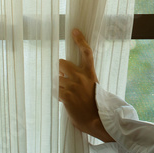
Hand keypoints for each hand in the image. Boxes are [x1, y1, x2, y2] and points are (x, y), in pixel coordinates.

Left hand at [58, 28, 114, 142]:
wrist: (99, 122)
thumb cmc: (97, 108)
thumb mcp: (95, 90)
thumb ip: (84, 82)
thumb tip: (69, 80)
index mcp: (90, 75)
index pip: (86, 53)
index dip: (80, 40)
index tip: (74, 30)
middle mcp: (81, 77)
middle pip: (62, 63)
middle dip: (58, 69)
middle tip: (61, 77)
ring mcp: (73, 86)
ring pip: (56, 79)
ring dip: (57, 85)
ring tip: (65, 95)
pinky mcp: (66, 96)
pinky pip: (54, 91)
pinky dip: (56, 95)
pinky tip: (63, 101)